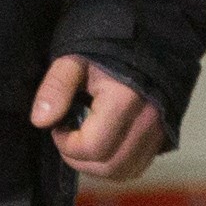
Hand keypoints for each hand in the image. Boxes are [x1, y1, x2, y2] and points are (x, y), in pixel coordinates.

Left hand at [30, 55, 169, 179]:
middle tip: (67, 140)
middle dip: (80, 161)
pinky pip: (140, 165)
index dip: (67, 145)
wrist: (151, 34)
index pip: (93, 146)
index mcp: (125, 99)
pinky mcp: (165, 134)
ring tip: (84, 144)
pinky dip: (118, 165)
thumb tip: (40, 122)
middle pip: (110, 166)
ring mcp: (160, 129)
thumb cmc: (109, 44)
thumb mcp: (76, 57)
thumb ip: (57, 87)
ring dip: (99, 167)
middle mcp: (148, 120)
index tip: (58, 128)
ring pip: (126, 171)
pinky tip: (105, 147)